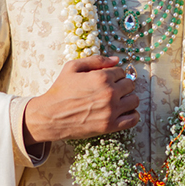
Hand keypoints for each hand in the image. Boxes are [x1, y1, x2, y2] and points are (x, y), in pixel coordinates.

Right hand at [22, 55, 138, 144]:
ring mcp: (111, 110)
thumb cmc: (60, 90)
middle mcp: (109, 93)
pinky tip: (123, 112)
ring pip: (135, 100)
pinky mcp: (110, 126)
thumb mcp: (72, 67)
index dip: (115, 74)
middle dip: (122, 85)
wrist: (50, 116)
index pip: (122, 71)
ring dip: (128, 99)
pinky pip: (133, 119)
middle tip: (112, 90)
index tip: (108, 79)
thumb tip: (116, 59)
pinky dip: (132, 115)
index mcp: (102, 77)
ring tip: (118, 101)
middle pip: (130, 85)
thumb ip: (96, 60)